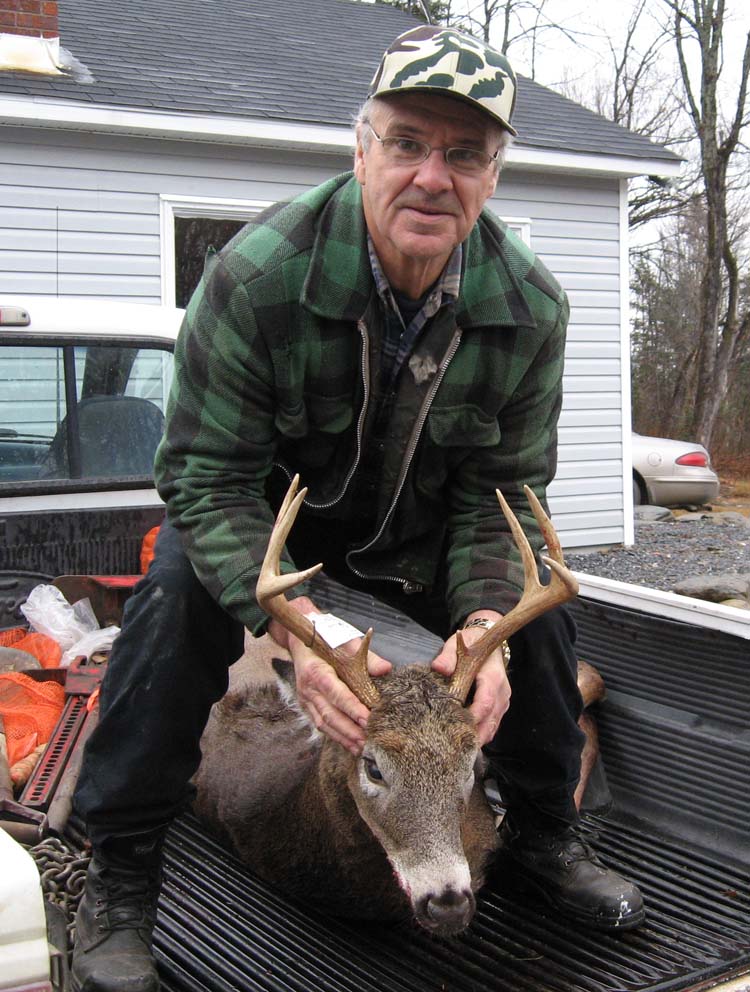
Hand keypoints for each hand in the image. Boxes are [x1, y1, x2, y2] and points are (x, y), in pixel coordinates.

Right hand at [267, 596, 391, 754]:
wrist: (301, 638)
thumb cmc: (326, 639)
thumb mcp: (346, 641)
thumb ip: (366, 657)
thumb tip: (385, 669)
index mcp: (315, 670)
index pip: (335, 693)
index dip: (351, 708)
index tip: (368, 719)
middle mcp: (307, 688)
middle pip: (329, 714)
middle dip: (349, 730)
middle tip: (368, 741)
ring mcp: (305, 699)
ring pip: (324, 723)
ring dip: (343, 737)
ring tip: (361, 747)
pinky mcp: (307, 706)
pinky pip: (321, 724)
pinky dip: (336, 736)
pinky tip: (350, 744)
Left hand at [431, 609, 509, 745]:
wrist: (489, 640)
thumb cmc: (471, 643)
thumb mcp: (457, 644)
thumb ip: (448, 656)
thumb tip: (439, 667)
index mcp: (493, 676)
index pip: (486, 701)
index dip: (473, 717)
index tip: (456, 727)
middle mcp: (502, 691)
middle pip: (491, 720)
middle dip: (475, 736)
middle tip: (454, 749)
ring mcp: (503, 701)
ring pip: (493, 726)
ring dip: (478, 739)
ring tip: (457, 749)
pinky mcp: (500, 707)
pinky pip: (492, 725)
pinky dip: (481, 735)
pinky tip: (465, 741)